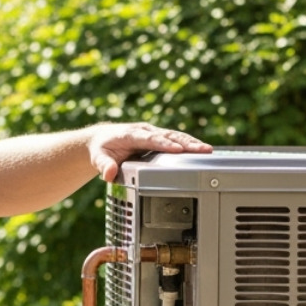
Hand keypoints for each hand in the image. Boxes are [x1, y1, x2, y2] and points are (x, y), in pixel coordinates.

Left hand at [88, 122, 212, 181]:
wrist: (103, 139)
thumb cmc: (102, 148)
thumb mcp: (98, 157)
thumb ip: (103, 165)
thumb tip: (108, 174)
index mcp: (132, 134)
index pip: (150, 139)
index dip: (164, 144)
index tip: (177, 149)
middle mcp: (145, 132)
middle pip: (169, 136)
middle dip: (186, 143)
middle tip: (202, 149)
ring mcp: (154, 134)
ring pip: (175, 137)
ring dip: (191, 143)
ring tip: (207, 150)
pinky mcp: (159, 139)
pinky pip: (176, 141)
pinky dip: (189, 146)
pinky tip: (202, 152)